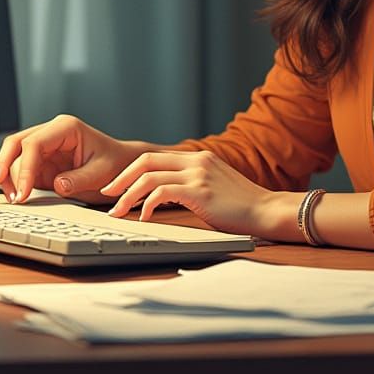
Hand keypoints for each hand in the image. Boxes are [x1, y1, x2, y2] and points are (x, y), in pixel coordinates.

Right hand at [0, 115, 142, 204]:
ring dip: (8, 176)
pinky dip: (15, 182)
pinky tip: (18, 196)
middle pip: (16, 143)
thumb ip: (79, 179)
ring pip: (14, 155)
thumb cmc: (114, 164)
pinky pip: (21, 169)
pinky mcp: (42, 162)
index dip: (25, 168)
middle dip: (4, 164)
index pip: (35, 143)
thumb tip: (57, 185)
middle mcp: (52, 133)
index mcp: (66, 127)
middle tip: (1, 187)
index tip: (23, 193)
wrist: (120, 165)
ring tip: (15, 199)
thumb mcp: (101, 173)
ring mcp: (45, 147)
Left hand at [100, 149, 282, 236]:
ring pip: (149, 177)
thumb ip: (191, 186)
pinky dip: (147, 204)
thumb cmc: (241, 207)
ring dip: (127, 195)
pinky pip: (163, 193)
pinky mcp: (200, 190)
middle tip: (106, 196)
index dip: (130, 171)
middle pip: (146, 161)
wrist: (266, 210)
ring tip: (117, 211)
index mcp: (197, 158)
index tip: (115, 187)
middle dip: (121, 178)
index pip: (154, 157)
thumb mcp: (213, 188)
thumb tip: (162, 198)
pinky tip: (143, 216)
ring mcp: (198, 173)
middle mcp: (196, 160)